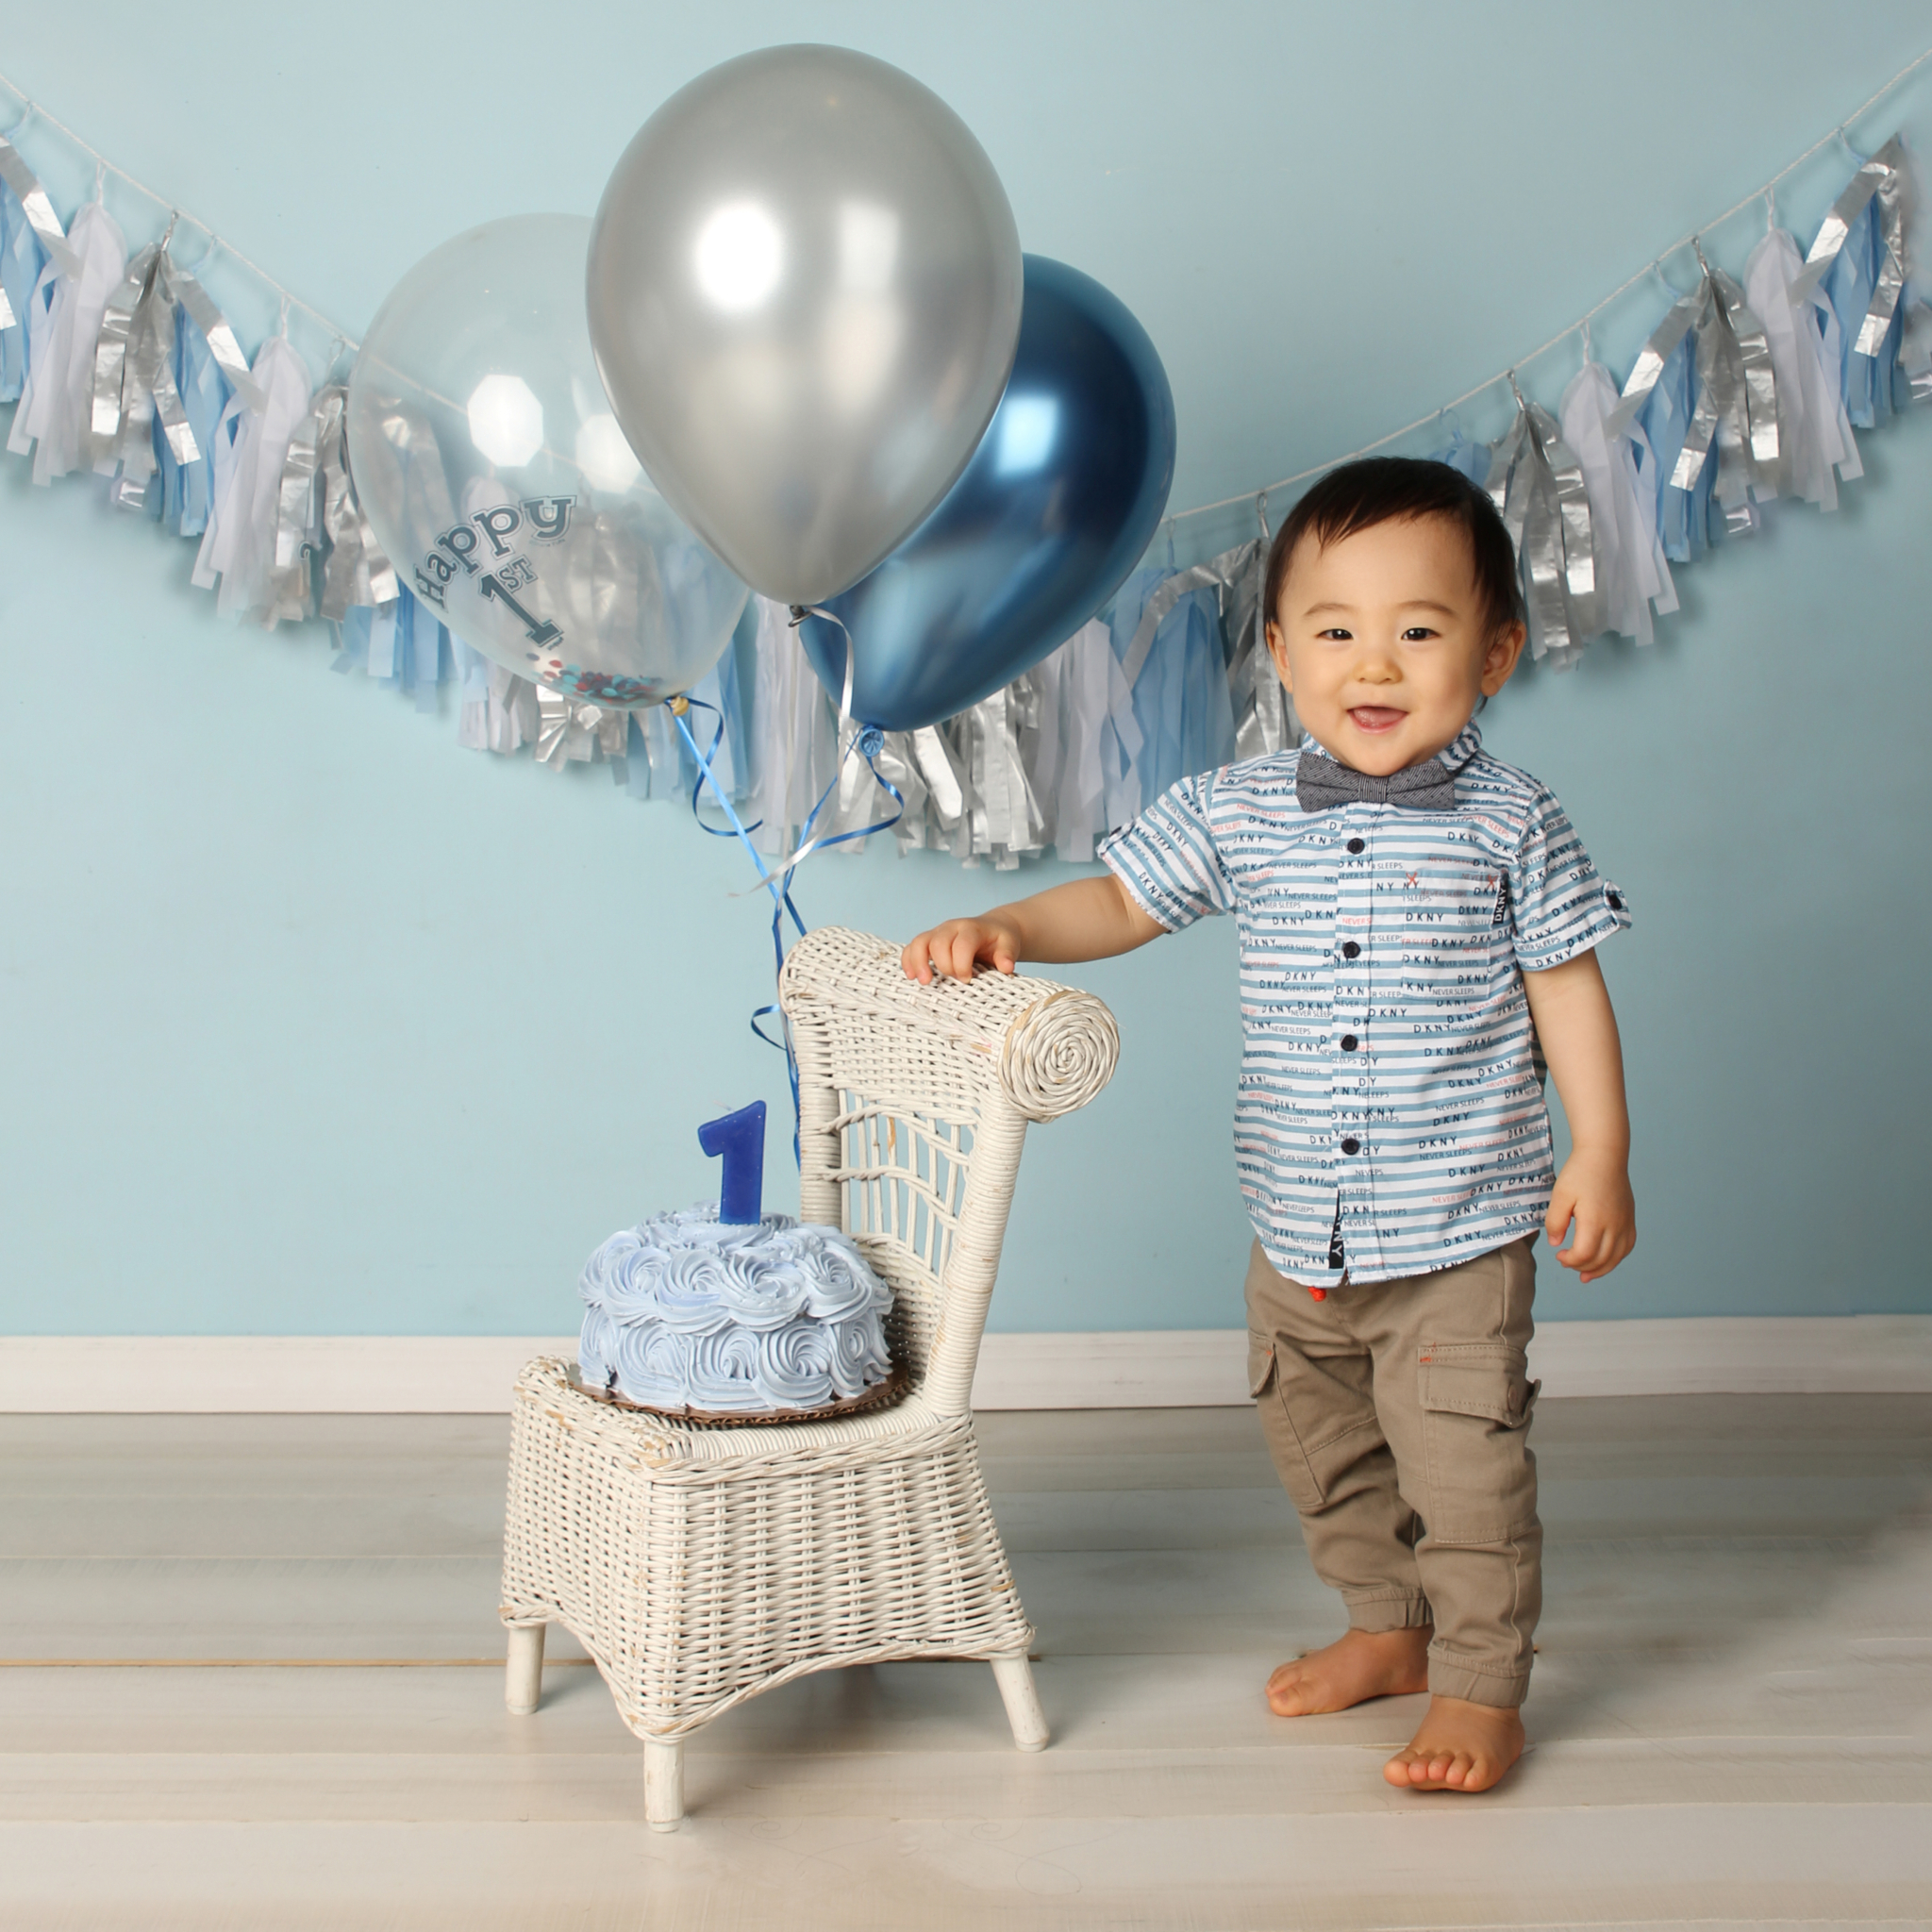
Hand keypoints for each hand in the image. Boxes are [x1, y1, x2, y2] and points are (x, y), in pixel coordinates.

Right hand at [902, 918, 1022, 983]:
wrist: (995, 928)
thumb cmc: (1000, 939)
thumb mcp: (1009, 944)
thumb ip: (1007, 955)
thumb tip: (1006, 967)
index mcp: (972, 928)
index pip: (962, 944)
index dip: (962, 964)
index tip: (968, 979)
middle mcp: (952, 927)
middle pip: (939, 943)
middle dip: (944, 965)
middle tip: (955, 981)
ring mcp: (938, 933)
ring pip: (920, 942)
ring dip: (918, 962)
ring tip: (924, 981)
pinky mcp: (929, 940)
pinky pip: (912, 947)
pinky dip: (908, 960)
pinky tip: (911, 976)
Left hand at [1544, 1147, 1635, 1282]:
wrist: (1604, 1155)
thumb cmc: (1580, 1172)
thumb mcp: (1560, 1195)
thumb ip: (1555, 1221)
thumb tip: (1556, 1244)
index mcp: (1595, 1221)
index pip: (1584, 1254)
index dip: (1570, 1261)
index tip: (1559, 1255)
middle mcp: (1614, 1225)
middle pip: (1601, 1260)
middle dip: (1582, 1267)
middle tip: (1566, 1263)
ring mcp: (1625, 1223)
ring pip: (1617, 1257)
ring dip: (1601, 1269)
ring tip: (1585, 1275)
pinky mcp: (1629, 1219)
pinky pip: (1627, 1246)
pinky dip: (1616, 1258)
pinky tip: (1606, 1260)